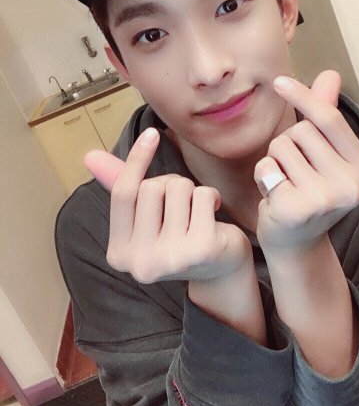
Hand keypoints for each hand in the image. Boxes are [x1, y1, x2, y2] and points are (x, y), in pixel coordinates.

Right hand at [84, 128, 250, 282]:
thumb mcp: (148, 215)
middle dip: (171, 184)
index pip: (122, 194)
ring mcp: (170, 259)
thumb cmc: (181, 236)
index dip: (137, 160)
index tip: (152, 134)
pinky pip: (202, 195)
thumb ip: (121, 186)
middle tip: (183, 206)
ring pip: (178, 187)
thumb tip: (89, 156)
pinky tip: (213, 216)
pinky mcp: (201, 250)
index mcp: (119, 253)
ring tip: (197, 212)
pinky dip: (211, 196)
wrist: (221, 271)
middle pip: (151, 187)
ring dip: (192, 191)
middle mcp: (140, 262)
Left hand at [254, 70, 358, 253]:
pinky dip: (264, 176)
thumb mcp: (322, 153)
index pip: (330, 120)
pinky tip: (274, 196)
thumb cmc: (308, 190)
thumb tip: (331, 74)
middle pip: (302, 132)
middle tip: (294, 171)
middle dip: (288, 144)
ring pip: (281, 146)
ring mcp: (327, 199)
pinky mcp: (298, 208)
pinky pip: (267, 168)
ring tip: (285, 182)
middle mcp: (353, 186)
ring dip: (274, 160)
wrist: (295, 241)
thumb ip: (325, 115)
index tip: (278, 81)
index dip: (303, 97)